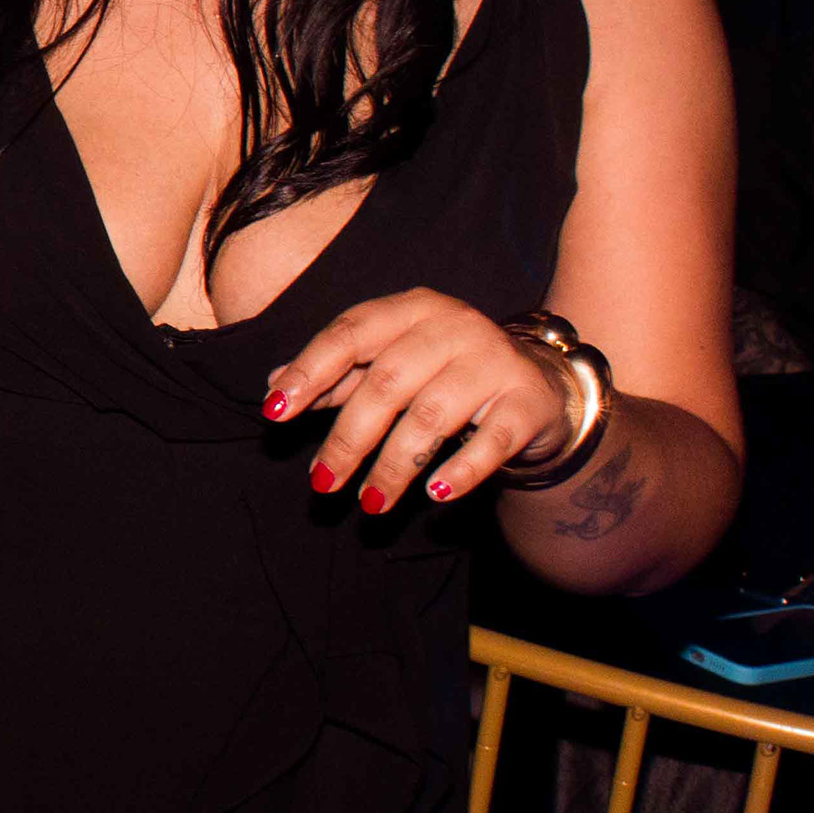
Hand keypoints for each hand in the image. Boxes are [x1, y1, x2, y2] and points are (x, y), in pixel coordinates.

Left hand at [264, 288, 567, 511]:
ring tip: (369, 503)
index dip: (309, 372)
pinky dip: (460, 471)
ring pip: (432, 417)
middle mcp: (453, 326)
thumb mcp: (392, 363)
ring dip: (394, 466)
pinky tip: (434, 496)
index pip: (349, 334)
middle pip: (386, 383)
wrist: (539, 385)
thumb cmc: (445, 373)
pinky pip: (491, 442)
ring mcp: (495, 362)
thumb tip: (274, 384)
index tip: (274, 412)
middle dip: (348, 438)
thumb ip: (337, 374)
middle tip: (322, 483)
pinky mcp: (527, 403)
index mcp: (410, 309)